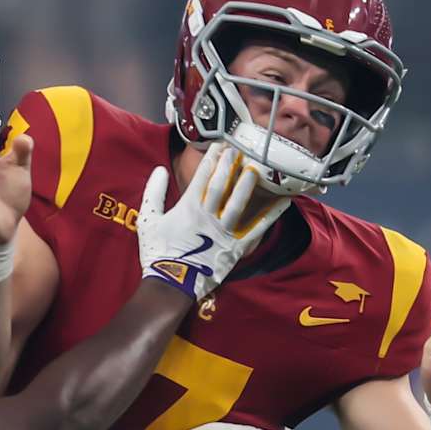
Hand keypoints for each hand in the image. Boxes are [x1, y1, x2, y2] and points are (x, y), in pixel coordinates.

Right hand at [136, 144, 287, 299]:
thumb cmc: (157, 253)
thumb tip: (159, 170)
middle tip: (238, 148)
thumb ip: (153, 193)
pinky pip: (256, 229)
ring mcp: (223, 231)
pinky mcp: (235, 247)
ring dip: (247, 183)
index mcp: (188, 207)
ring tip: (256, 168)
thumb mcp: (147, 221)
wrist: (171, 284)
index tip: (219, 145)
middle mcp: (208, 215)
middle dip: (229, 164)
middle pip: (221, 184)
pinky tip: (282, 203)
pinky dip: (270, 216)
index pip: (202, 176)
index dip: (211, 158)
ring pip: (238, 202)